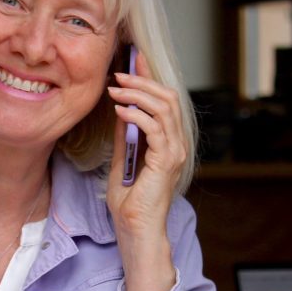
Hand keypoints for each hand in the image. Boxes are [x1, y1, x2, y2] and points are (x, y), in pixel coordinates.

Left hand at [106, 52, 186, 290]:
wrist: (135, 230)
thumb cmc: (129, 203)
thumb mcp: (123, 160)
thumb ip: (125, 136)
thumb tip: (121, 109)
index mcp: (168, 142)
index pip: (163, 101)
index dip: (150, 78)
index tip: (133, 60)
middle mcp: (177, 144)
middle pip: (168, 98)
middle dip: (143, 80)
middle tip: (118, 73)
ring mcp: (175, 151)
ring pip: (164, 107)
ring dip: (137, 93)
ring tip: (114, 88)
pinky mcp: (167, 161)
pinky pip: (155, 127)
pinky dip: (136, 114)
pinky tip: (119, 109)